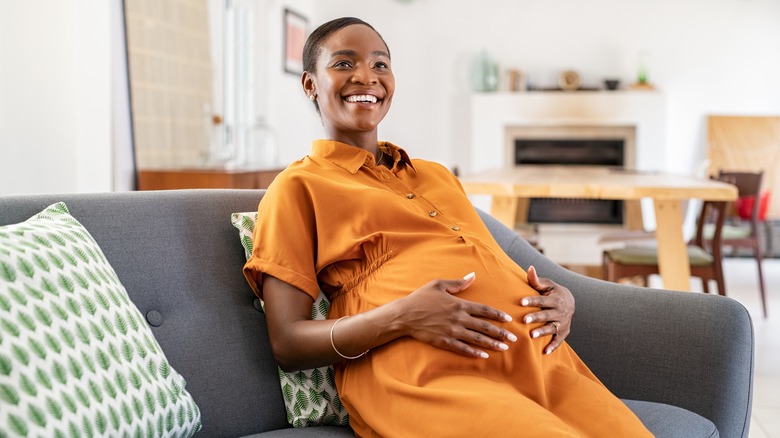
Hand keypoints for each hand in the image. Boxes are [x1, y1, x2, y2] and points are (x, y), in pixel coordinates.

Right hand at [400, 273, 516, 358]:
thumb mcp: (439, 284)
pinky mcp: (444, 341)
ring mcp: (452, 331)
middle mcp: (458, 319)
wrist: (404, 315)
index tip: (508, 319)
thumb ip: (458, 283)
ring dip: (492, 344)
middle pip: (484, 327)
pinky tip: (484, 356)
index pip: (484, 310)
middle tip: (514, 339)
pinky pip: (463, 349)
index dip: (498, 315)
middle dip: (500, 333)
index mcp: (459, 304)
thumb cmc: (421, 298)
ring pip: (477, 339)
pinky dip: (474, 353)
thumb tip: (473, 276)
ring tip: (504, 348)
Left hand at [521, 266, 574, 354]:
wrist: (569, 302)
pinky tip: (544, 352)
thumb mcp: (547, 285)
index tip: (521, 302)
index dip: (532, 300)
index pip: (542, 300)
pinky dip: (553, 346)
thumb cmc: (552, 292)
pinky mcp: (564, 332)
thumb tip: (529, 268)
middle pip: (547, 315)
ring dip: (542, 332)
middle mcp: (561, 311)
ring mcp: (563, 323)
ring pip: (552, 328)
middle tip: (524, 320)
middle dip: (536, 317)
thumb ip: (537, 280)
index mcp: (556, 298)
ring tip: (532, 336)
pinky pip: (559, 340)